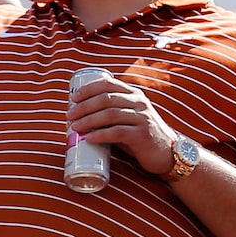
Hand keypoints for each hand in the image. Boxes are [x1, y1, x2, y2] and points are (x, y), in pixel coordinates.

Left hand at [69, 75, 183, 176]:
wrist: (166, 152)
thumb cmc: (140, 135)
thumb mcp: (129, 118)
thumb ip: (111, 113)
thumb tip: (78, 117)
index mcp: (134, 94)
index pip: (108, 84)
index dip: (88, 89)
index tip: (73, 98)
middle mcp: (139, 102)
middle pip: (106, 98)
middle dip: (84, 106)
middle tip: (69, 115)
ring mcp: (142, 118)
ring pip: (110, 114)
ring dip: (89, 120)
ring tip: (75, 127)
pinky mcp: (142, 135)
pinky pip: (117, 132)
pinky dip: (100, 134)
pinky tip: (89, 138)